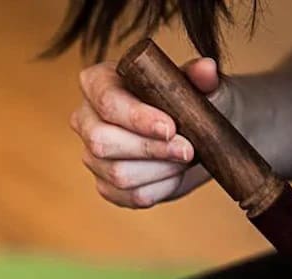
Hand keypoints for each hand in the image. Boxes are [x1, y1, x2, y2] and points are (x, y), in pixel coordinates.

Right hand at [71, 57, 230, 207]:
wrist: (200, 132)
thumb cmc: (193, 100)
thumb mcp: (202, 84)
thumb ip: (201, 77)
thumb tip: (205, 69)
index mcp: (99, 82)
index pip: (106, 101)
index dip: (136, 117)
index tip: (170, 128)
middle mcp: (86, 119)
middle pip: (102, 142)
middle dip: (149, 149)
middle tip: (187, 149)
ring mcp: (92, 155)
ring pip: (117, 173)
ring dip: (160, 170)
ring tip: (186, 159)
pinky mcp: (105, 185)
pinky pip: (127, 196)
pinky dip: (159, 188)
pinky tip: (176, 174)